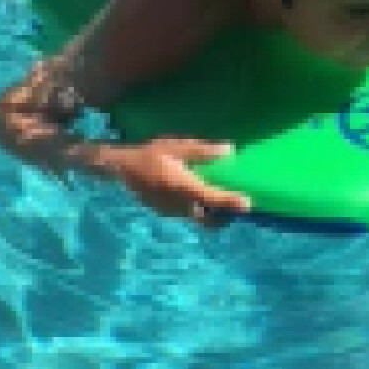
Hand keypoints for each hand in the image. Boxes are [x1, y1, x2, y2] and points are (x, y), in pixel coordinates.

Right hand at [109, 139, 252, 227]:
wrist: (121, 169)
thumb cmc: (150, 154)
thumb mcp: (176, 147)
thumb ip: (203, 151)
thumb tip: (229, 151)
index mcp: (184, 187)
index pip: (213, 199)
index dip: (231, 202)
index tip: (247, 204)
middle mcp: (180, 205)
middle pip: (210, 221)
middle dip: (224, 216)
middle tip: (234, 203)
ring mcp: (172, 212)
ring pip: (199, 220)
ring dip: (211, 214)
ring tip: (218, 198)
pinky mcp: (167, 214)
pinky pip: (188, 216)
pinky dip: (198, 210)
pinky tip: (197, 195)